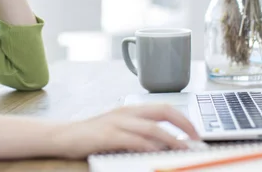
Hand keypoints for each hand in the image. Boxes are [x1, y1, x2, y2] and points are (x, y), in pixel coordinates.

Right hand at [51, 104, 199, 158]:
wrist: (64, 135)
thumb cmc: (92, 134)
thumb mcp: (119, 129)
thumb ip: (140, 133)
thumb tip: (166, 143)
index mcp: (131, 109)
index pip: (164, 107)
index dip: (183, 119)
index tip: (196, 133)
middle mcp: (127, 112)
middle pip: (162, 112)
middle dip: (184, 125)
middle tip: (196, 140)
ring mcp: (117, 123)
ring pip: (152, 128)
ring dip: (171, 140)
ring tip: (184, 150)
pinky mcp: (107, 136)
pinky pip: (133, 140)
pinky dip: (148, 147)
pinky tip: (157, 154)